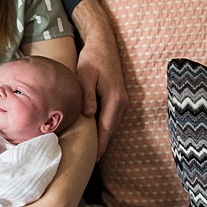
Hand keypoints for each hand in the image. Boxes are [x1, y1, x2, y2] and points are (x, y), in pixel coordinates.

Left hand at [71, 0, 127, 159]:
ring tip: (90, 152)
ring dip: (102, 137)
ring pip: (111, 124)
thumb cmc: (92, 59)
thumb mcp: (85, 76)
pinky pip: (110, 117)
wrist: (103, 44)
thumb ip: (87, 96)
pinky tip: (93, 134)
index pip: (107, 128)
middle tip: (89, 162)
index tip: (93, 159)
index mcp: (115, 99)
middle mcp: (122, 102)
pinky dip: (103, 127)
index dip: (100, 145)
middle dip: (101, 145)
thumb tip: (89, 115)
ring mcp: (121, 100)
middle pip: (110, 130)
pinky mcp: (117, 97)